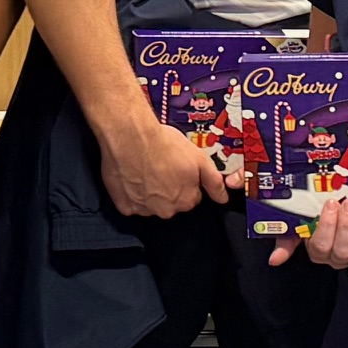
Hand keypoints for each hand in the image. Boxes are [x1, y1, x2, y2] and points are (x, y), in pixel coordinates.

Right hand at [97, 105, 225, 217]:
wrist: (131, 137)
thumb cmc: (164, 145)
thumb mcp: (200, 159)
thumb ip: (214, 182)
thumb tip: (223, 198)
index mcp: (186, 201)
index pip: (192, 198)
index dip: (187, 181)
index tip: (178, 168)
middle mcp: (166, 210)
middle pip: (171, 203)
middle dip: (169, 188)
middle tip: (162, 166)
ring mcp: (143, 210)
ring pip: (151, 204)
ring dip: (150, 190)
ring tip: (146, 168)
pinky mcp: (124, 205)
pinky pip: (131, 203)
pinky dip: (132, 193)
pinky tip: (133, 176)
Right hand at [269, 193, 347, 272]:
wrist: (342, 206)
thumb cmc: (318, 213)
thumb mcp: (298, 224)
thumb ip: (286, 240)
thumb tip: (274, 260)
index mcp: (317, 251)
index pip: (319, 246)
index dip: (326, 226)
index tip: (332, 204)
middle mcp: (335, 258)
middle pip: (339, 253)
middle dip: (344, 227)